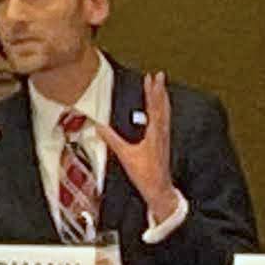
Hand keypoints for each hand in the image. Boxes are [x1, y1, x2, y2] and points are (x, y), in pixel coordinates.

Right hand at [110, 73, 182, 217]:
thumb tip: (99, 126)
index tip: (150, 77)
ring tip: (162, 87)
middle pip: (162, 106)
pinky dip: (163, 111)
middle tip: (159, 75)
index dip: (152, 91)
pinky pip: (165, 121)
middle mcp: (161, 133)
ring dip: (163, 99)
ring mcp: (164, 138)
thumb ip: (113, 140)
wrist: (159, 190)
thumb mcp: (126, 156)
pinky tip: (161, 111)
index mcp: (154, 133)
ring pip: (166, 113)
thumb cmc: (145, 174)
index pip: (153, 107)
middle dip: (160, 90)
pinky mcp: (164, 143)